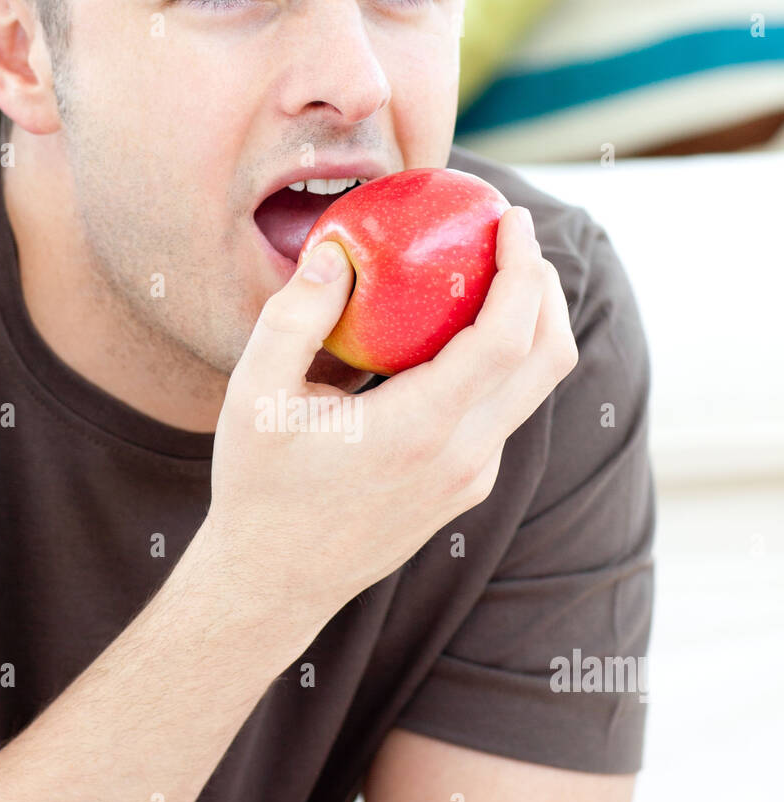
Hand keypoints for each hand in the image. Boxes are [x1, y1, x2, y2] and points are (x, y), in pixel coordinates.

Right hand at [205, 206, 578, 618]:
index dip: (522, 269)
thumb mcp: (254, 398)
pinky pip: (505, 410)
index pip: (506, 337)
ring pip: (535, 387)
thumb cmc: (258, 490)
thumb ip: (293, 317)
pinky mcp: (467, 487)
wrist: (274, 583)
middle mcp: (464, 457)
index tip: (507, 217)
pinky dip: (503, 359)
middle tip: (509, 236)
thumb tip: (336, 251)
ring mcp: (472, 477)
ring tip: (488, 273)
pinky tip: (455, 334)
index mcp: (420, 431)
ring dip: (530, 322)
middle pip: (548, 358)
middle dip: (543, 285)